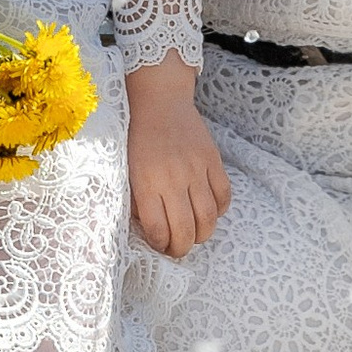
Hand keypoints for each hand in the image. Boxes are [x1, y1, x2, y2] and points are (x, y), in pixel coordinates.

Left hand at [123, 58, 232, 256]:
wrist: (160, 102)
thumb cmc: (138, 138)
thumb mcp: (127, 171)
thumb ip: (137, 201)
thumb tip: (150, 229)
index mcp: (147, 183)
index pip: (158, 230)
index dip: (159, 245)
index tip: (158, 244)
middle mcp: (173, 179)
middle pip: (186, 230)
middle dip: (182, 248)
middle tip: (177, 248)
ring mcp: (197, 169)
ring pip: (209, 218)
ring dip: (202, 234)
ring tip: (194, 234)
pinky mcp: (213, 160)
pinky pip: (224, 195)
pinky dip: (219, 210)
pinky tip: (208, 210)